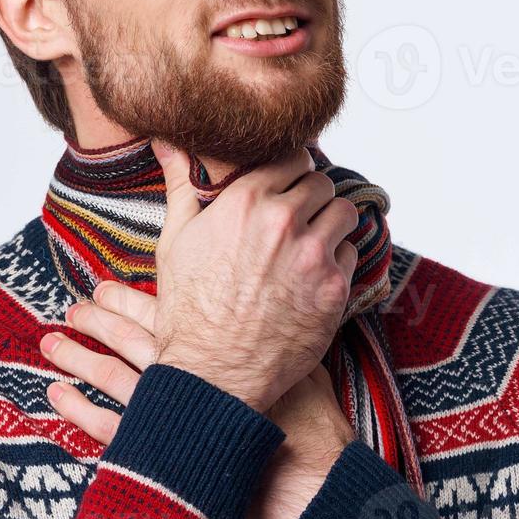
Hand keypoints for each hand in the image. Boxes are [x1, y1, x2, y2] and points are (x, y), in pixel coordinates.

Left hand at [39, 280, 354, 518]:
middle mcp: (185, 370)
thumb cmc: (308, 419)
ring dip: (76, 356)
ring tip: (51, 343)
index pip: (159, 311)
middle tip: (73, 307)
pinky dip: (76, 409)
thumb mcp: (301, 360)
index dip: (127, 298)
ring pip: (109, 374)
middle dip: (97, 319)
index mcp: (215, 344)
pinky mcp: (159, 447)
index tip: (102, 286)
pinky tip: (56, 395)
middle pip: (129, 336)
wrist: (307, 472)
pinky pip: (105, 426)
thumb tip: (276, 301)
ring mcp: (167, 409)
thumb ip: (280, 334)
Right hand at [149, 139, 360, 412]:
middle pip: (322, 182)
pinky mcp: (335, 288)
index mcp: (245, 201)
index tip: (286, 184)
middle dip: (311, 197)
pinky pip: (350, 254)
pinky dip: (337, 260)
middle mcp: (284, 221)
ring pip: (344, 213)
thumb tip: (167, 144)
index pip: (291, 158)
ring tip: (310, 242)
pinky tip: (312, 276)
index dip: (290, 171)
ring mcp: (314, 255)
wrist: (213, 374)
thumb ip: (181, 185)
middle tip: (298, 217)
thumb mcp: (175, 241)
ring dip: (331, 223)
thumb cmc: (190, 312)